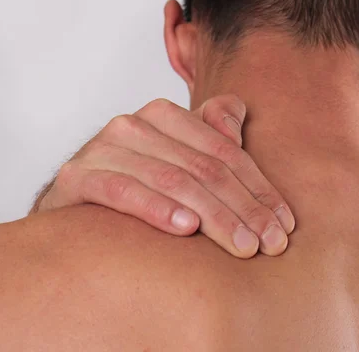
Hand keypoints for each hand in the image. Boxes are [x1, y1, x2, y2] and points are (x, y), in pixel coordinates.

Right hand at [32, 95, 294, 257]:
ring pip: (172, 180)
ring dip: (213, 215)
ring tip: (242, 244)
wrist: (75, 197)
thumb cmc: (139, 180)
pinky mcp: (77, 176)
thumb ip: (212, 132)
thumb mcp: (180, 155)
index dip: (260, 189)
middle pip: (204, 168)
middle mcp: (134, 125)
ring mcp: (103, 148)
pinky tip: (185, 228)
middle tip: (270, 244)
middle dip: (244, 209)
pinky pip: (122, 191)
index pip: (225, 153)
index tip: (284, 225)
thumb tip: (237, 114)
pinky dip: (156, 208)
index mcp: (165, 115)